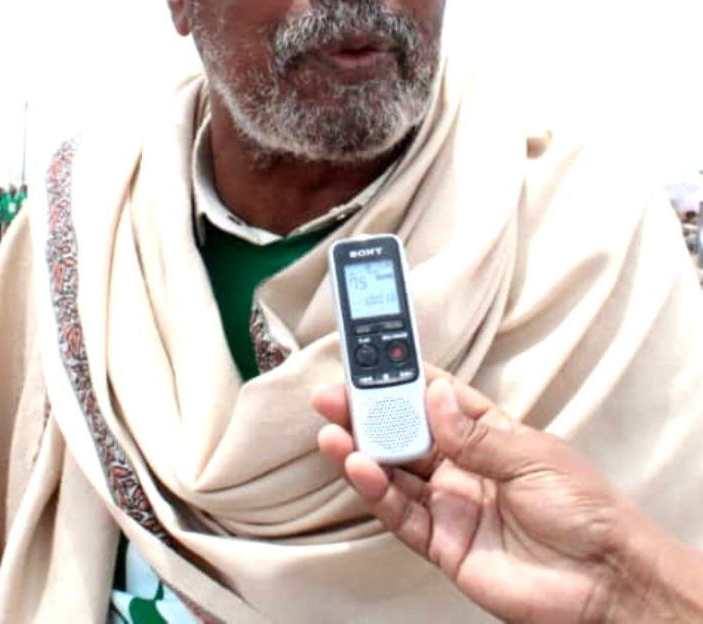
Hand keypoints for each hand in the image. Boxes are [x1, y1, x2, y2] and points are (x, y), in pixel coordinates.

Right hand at [312, 374, 655, 623]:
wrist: (605, 581)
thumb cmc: (585, 510)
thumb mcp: (533, 457)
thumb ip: (476, 434)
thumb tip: (434, 395)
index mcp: (490, 435)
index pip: (438, 398)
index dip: (405, 378)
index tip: (373, 356)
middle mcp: (463, 467)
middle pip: (405, 433)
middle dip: (369, 412)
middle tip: (334, 393)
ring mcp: (451, 505)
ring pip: (394, 472)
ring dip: (362, 450)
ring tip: (333, 430)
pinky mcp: (444, 545)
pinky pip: (401, 515)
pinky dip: (377, 492)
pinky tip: (359, 467)